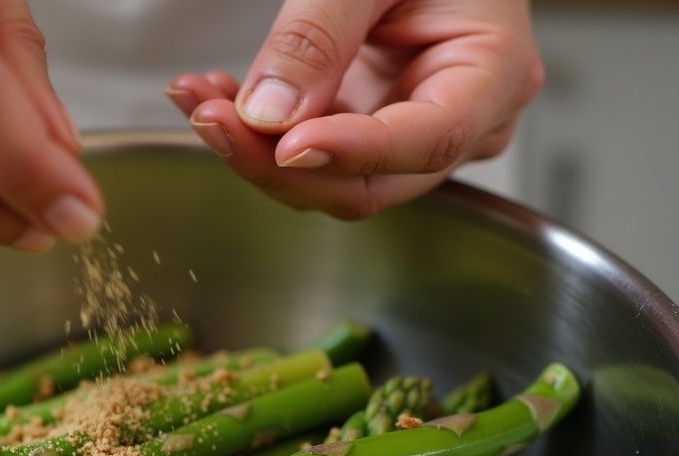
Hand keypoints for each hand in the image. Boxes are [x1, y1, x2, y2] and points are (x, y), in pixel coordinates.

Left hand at [167, 0, 543, 219]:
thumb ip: (321, 33)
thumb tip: (270, 115)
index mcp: (493, 72)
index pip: (429, 139)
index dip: (354, 153)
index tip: (288, 147)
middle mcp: (464, 121)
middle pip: (370, 183)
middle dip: (280, 163)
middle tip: (212, 120)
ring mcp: (414, 133)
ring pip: (330, 181)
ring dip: (256, 150)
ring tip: (200, 99)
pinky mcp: (370, 130)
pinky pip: (311, 155)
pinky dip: (259, 135)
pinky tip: (217, 102)